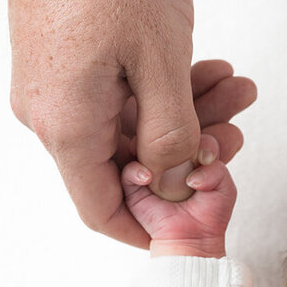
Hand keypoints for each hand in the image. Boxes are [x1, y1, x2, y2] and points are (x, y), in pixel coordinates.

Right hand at [8, 0, 254, 246]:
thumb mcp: (160, 66)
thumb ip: (171, 139)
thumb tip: (173, 187)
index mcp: (66, 126)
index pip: (102, 210)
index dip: (151, 228)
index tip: (194, 228)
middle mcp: (50, 112)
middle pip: (127, 164)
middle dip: (189, 153)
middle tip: (235, 132)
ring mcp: (56, 84)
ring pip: (131, 125)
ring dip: (188, 114)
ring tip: (235, 91)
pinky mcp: (66, 58)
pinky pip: (120, 94)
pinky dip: (165, 88)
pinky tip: (209, 71)